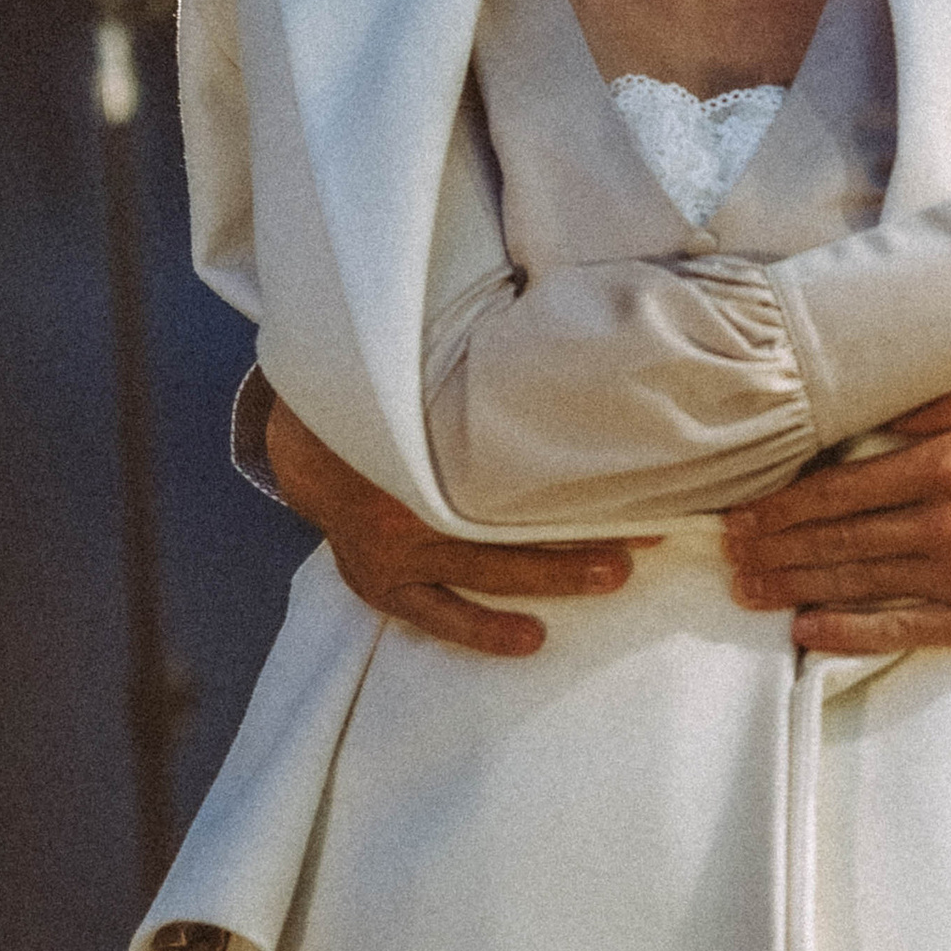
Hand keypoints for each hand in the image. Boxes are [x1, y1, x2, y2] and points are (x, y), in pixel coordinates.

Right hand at [264, 391, 653, 657]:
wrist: (306, 446)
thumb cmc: (383, 405)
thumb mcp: (419, 375)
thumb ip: (469, 368)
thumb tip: (543, 311)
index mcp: (416, 441)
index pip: (507, 457)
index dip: (571, 466)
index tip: (630, 464)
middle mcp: (404, 495)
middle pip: (505, 512)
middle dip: (578, 519)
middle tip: (644, 528)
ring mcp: (391, 547)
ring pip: (484, 566)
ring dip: (553, 572)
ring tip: (612, 575)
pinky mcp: (379, 581)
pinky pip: (436, 613)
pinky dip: (481, 628)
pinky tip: (531, 640)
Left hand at [723, 358, 950, 656]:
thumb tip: (885, 403)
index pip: (846, 486)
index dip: (785, 503)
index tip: (743, 511)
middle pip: (840, 537)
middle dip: (775, 547)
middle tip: (729, 555)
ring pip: (861, 582)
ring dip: (796, 586)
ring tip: (749, 589)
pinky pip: (904, 629)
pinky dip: (849, 631)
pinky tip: (808, 630)